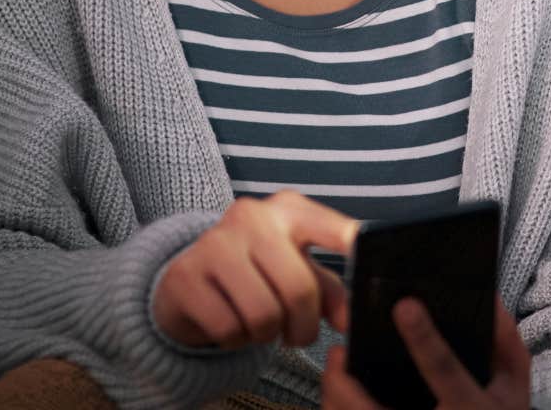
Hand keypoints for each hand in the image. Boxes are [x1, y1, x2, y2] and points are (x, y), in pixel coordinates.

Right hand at [151, 191, 356, 349]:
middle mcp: (252, 217)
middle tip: (297, 334)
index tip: (366, 252)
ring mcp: (214, 243)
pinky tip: (231, 323)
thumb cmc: (256, 270)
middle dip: (303, 326)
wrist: (188, 277)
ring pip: (264, 315)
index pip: (328, 225)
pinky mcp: (185, 276)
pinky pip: (229, 329)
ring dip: (267, 335)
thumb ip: (328, 290)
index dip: (351, 242)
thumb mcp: (296, 270)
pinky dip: (236, 340)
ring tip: (260, 324)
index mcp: (288, 210)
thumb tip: (348, 320)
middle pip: (298, 290)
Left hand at [321, 296, 531, 409]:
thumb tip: (488, 299)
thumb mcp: (514, 384)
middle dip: (345, 380)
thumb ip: (505, 342)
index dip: (423, 338)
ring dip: (335, 396)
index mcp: (469, 407)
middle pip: (370, 409)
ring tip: (337, 369)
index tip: (405, 306)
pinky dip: (342, 408)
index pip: (443, 369)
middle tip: (339, 349)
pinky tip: (343, 395)